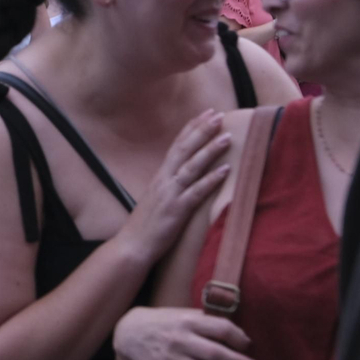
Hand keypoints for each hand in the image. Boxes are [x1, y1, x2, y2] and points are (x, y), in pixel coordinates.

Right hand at [115, 307, 260, 359]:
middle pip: (214, 353)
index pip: (219, 328)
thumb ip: (205, 321)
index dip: (238, 337)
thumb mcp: (182, 314)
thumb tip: (237, 333)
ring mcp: (171, 357)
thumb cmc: (163, 321)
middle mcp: (181, 339)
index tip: (248, 345)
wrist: (129, 330)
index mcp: (188, 321)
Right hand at [117, 110, 230, 261]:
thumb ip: (169, 185)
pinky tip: (225, 169)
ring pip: (192, 166)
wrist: (132, 245)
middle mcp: (164, 180)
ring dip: (210, 150)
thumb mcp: (157, 198)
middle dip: (202, 130)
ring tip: (226, 136)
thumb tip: (183, 176)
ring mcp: (170, 194)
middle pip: (184, 149)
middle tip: (218, 115)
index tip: (206, 113)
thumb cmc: (146, 225)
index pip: (177, 145)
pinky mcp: (177, 210)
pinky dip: (211, 179)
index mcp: (160, 176)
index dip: (192, 128)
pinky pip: (197, 191)